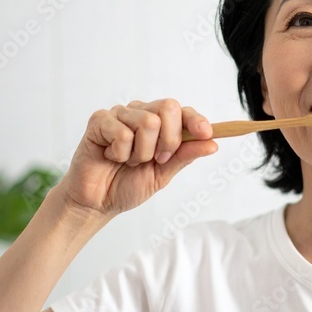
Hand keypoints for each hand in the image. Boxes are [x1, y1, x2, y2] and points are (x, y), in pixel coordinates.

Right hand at [56, 99, 216, 217]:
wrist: (98, 202)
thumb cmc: (127, 185)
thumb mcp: (163, 174)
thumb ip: (185, 156)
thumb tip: (213, 144)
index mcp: (159, 124)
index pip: (182, 111)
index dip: (196, 120)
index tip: (207, 134)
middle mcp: (140, 113)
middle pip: (168, 109)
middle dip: (168, 141)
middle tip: (155, 159)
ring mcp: (120, 114)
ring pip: (147, 122)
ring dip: (141, 152)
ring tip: (128, 161)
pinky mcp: (100, 121)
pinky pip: (122, 132)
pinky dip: (120, 153)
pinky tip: (111, 157)